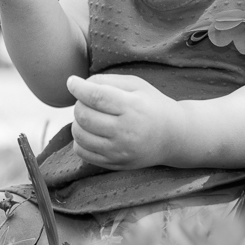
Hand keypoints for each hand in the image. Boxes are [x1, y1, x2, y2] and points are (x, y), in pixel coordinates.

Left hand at [66, 74, 184, 169]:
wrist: (173, 137)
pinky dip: (80, 140)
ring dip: (78, 122)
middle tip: (86, 100)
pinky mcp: (115, 164)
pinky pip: (83, 153)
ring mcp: (119, 151)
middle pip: (84, 116)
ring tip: (89, 116)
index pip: (96, 96)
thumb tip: (80, 84)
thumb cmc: (152, 105)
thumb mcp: (136, 85)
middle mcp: (126, 131)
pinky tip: (91, 132)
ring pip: (80, 136)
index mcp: (133, 107)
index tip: (71, 82)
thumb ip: (108, 81)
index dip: (78, 87)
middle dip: (78, 104)